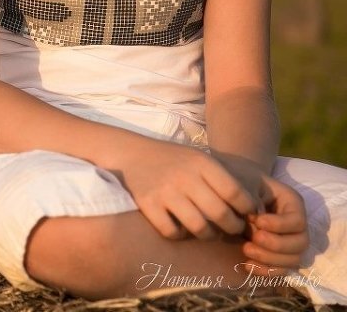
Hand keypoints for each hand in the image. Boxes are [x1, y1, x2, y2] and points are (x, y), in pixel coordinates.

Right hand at [114, 140, 256, 240]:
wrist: (132, 154)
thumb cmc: (176, 161)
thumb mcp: (201, 161)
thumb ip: (226, 182)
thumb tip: (257, 211)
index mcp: (202, 163)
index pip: (237, 193)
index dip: (248, 209)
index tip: (247, 214)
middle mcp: (185, 177)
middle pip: (221, 215)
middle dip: (233, 227)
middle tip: (232, 228)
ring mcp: (165, 191)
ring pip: (199, 228)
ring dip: (209, 235)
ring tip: (209, 231)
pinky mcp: (147, 204)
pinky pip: (172, 232)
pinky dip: (180, 235)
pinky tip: (181, 228)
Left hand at [241, 176, 307, 271]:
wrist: (229, 189)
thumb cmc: (238, 182)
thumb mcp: (244, 183)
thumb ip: (250, 200)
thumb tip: (255, 221)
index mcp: (292, 202)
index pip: (298, 220)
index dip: (279, 225)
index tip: (257, 221)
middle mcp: (296, 224)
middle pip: (301, 243)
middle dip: (276, 245)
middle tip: (253, 239)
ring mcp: (289, 240)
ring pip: (294, 259)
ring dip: (270, 259)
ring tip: (246, 250)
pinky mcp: (278, 254)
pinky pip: (281, 270)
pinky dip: (267, 271)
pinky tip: (247, 265)